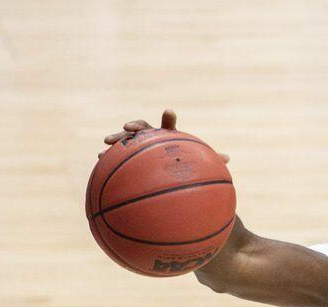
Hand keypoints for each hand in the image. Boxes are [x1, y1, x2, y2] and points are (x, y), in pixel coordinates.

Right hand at [99, 109, 229, 163]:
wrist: (163, 171)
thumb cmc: (181, 165)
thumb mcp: (194, 163)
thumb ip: (208, 160)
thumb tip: (228, 159)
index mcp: (166, 137)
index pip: (167, 126)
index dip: (168, 119)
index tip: (169, 112)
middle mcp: (149, 138)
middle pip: (141, 128)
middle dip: (134, 126)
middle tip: (127, 127)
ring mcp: (136, 146)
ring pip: (124, 140)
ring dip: (116, 139)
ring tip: (106, 144)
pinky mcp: (126, 157)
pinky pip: (116, 157)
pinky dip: (108, 158)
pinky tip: (100, 161)